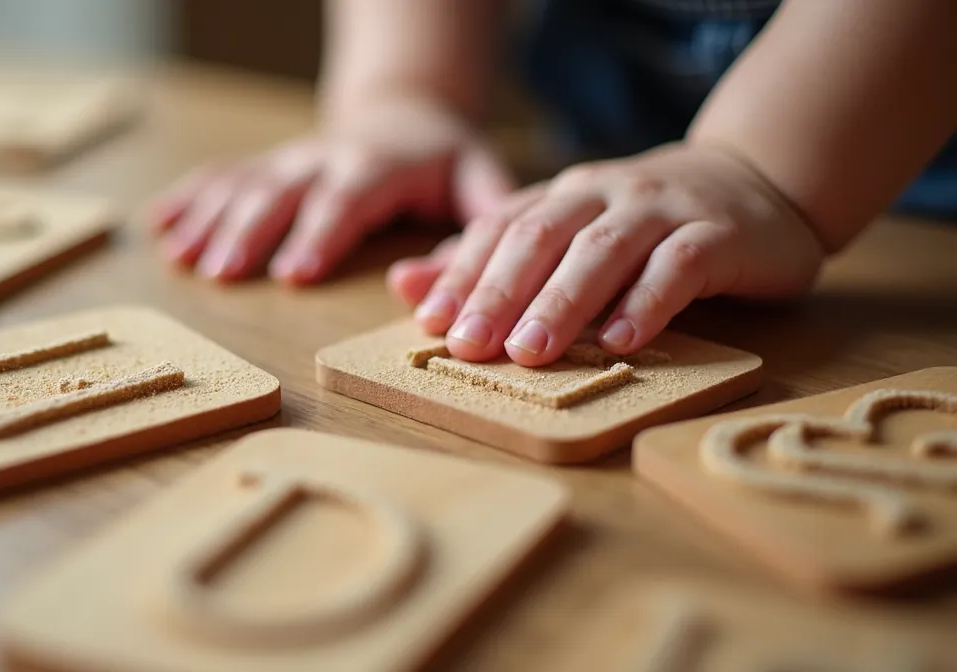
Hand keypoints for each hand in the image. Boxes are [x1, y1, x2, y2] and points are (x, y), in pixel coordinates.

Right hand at [146, 98, 512, 283]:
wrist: (405, 113)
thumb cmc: (445, 163)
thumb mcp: (479, 183)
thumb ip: (478, 226)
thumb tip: (441, 278)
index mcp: (379, 165)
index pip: (348, 197)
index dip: (321, 233)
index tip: (294, 273)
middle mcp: (325, 157)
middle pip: (283, 191)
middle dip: (251, 231)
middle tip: (224, 273)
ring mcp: (290, 160)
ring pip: (245, 185)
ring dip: (211, 221)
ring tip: (185, 260)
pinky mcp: (267, 166)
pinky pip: (222, 176)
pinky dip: (189, 199)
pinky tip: (159, 225)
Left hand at [388, 143, 825, 364]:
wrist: (757, 179)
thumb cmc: (642, 222)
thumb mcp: (563, 231)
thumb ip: (490, 259)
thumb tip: (405, 285)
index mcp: (562, 194)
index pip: (500, 228)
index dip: (462, 272)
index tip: (430, 322)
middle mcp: (605, 194)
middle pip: (542, 236)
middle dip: (498, 291)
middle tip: (468, 344)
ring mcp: (663, 209)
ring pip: (603, 250)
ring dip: (561, 302)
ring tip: (529, 352)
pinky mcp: (718, 235)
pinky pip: (678, 266)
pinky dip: (645, 302)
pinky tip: (620, 341)